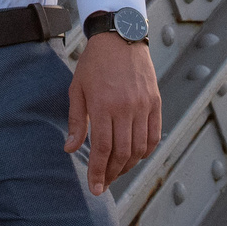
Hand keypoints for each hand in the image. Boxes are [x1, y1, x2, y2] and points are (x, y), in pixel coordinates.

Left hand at [68, 32, 161, 193]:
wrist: (120, 37)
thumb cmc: (94, 63)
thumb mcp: (78, 89)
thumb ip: (77, 121)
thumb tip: (71, 149)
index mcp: (103, 105)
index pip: (103, 149)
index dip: (99, 172)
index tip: (95, 188)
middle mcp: (126, 107)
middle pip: (122, 153)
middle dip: (112, 174)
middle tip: (103, 184)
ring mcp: (144, 105)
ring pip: (139, 148)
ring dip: (128, 166)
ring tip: (116, 172)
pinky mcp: (155, 102)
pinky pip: (153, 135)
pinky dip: (145, 151)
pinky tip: (134, 157)